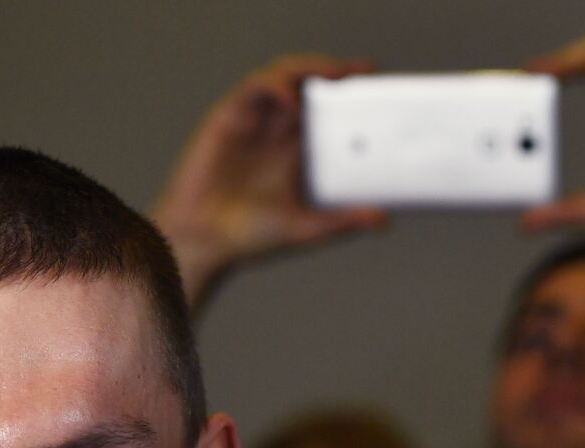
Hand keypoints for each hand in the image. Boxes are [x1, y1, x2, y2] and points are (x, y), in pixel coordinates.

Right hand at [152, 54, 386, 311]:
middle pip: (309, 86)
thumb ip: (342, 222)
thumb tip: (383, 219)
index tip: (374, 86)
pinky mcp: (228, 118)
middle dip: (334, 73)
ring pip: (283, 78)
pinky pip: (255, 88)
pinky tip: (291, 101)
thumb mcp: (305, 228)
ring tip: (331, 75)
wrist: (202, 241)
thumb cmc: (247, 237)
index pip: (327, 112)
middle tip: (361, 71)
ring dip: (307, 70)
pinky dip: (275, 86)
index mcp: (296, 153)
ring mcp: (252, 122)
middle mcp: (275, 132)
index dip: (349, 95)